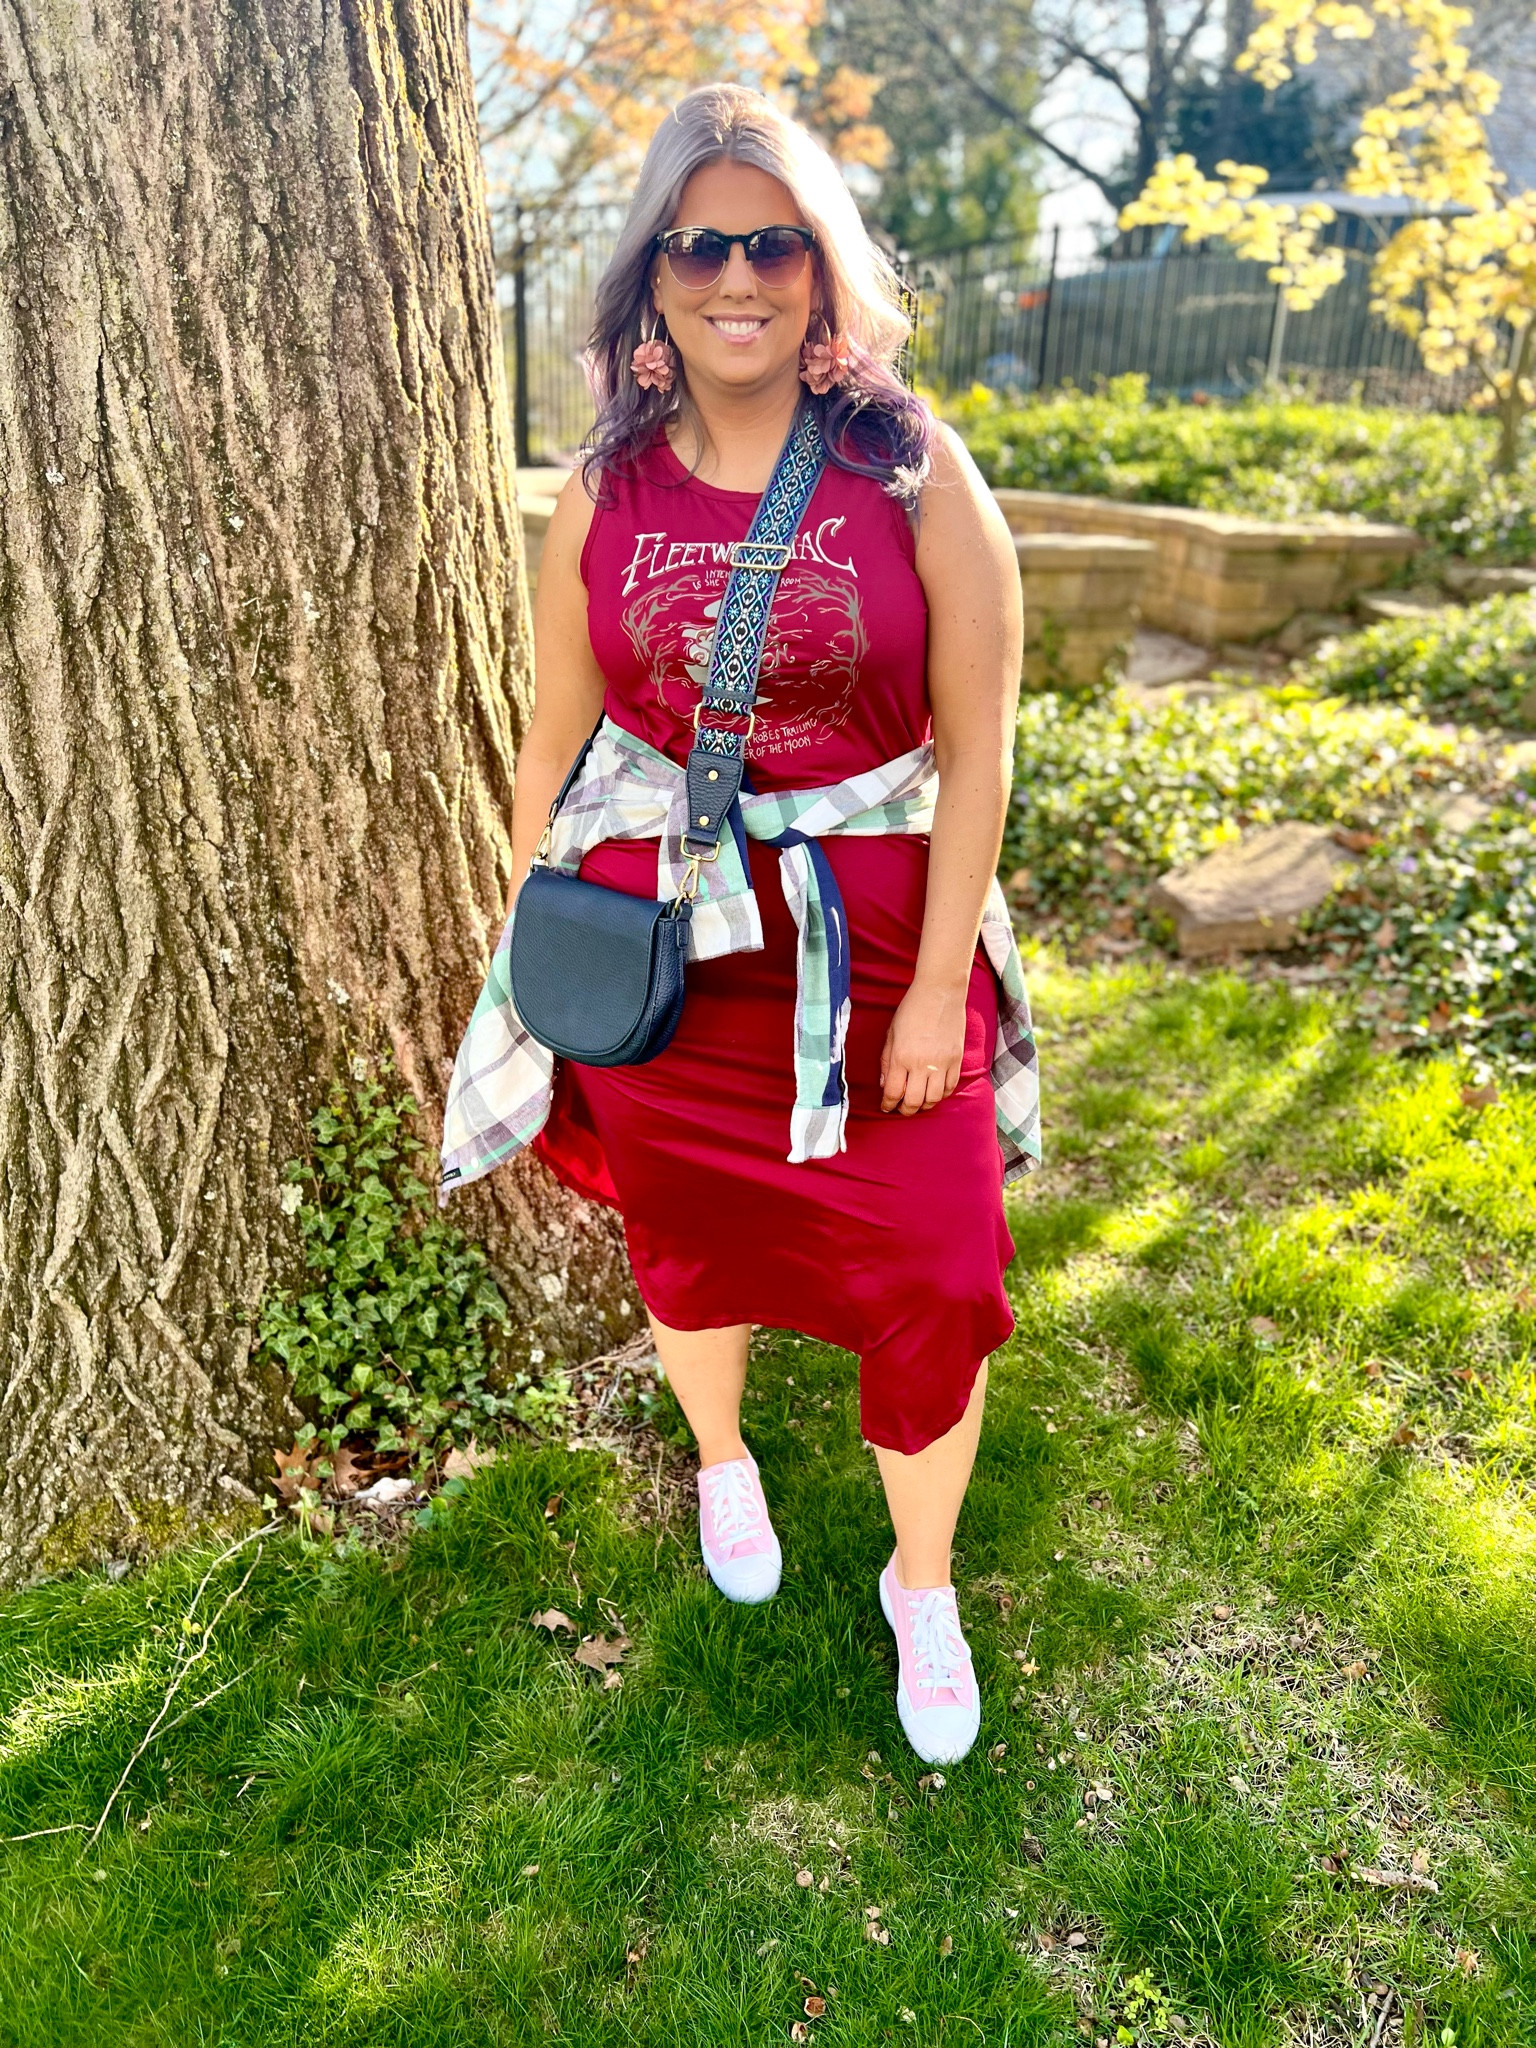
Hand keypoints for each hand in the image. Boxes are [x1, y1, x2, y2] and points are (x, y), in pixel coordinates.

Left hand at [879, 980, 966, 1115]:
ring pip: (934, 1099)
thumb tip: (885, 1085)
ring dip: (924, 1105)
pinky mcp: (956, 1059)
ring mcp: (942, 1063)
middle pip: (914, 1101)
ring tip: (918, 1102)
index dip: (888, 1104)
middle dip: (905, 1110)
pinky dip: (942, 1094)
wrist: (940, 992)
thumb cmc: (911, 1009)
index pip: (893, 1093)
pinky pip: (950, 1087)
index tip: (886, 1107)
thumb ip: (886, 1061)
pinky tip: (934, 1091)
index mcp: (901, 1056)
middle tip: (901, 1109)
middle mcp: (922, 1064)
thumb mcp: (891, 1034)